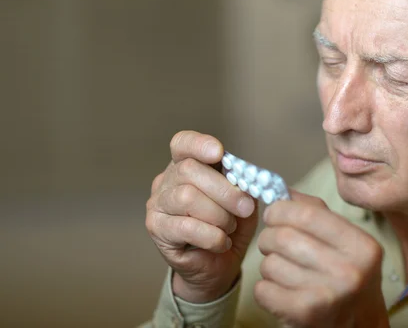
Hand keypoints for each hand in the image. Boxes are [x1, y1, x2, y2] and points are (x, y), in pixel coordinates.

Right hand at [145, 131, 258, 302]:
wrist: (218, 265)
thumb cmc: (230, 227)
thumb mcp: (243, 201)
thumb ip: (243, 185)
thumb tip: (248, 176)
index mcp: (187, 165)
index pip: (183, 143)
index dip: (199, 144)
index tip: (219, 153)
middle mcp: (167, 180)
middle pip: (189, 170)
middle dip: (224, 190)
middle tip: (245, 208)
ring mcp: (157, 204)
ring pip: (187, 197)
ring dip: (218, 215)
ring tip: (229, 228)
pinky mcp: (156, 229)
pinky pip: (186, 227)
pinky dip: (211, 236)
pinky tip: (220, 242)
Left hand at [255, 190, 388, 327]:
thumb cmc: (347, 281)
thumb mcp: (345, 244)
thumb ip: (316, 213)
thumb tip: (281, 189)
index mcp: (362, 246)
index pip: (307, 213)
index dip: (281, 210)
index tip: (274, 214)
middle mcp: (350, 270)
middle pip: (283, 237)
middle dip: (269, 238)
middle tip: (272, 243)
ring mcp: (328, 295)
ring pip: (270, 264)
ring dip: (268, 266)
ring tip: (283, 272)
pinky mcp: (306, 315)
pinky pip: (263, 290)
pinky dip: (264, 289)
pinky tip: (280, 292)